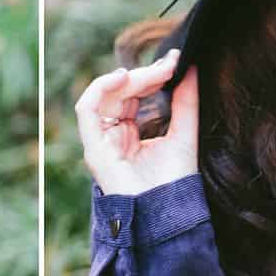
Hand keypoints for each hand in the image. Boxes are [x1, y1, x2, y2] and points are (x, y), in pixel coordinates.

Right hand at [74, 50, 198, 194]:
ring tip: (154, 72)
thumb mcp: (184, 134)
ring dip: (128, 79)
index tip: (174, 62)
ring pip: (102, 96)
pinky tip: (122, 77)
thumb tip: (189, 68)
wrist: (168, 213)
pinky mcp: (94, 148)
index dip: (150, 76)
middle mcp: (111, 136)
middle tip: (168, 65)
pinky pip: (86, 109)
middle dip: (144, 75)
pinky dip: (100, 88)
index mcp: (128, 134)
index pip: (131, 95)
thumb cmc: (174, 182)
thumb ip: (185, 102)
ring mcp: (100, 142)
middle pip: (118, 93)